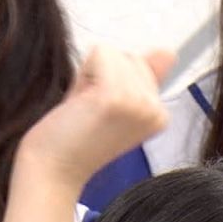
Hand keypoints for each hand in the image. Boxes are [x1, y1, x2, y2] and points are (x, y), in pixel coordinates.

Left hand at [18, 47, 172, 187]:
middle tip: (89, 108)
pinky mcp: (116, 97)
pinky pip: (101, 53)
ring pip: (114, 52)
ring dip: (90, 73)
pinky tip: (81, 101)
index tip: (99, 109)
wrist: (52, 169)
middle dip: (102, 74)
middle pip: (129, 55)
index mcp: (160, 114)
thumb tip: (169, 52)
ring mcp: (139, 104)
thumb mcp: (113, 100)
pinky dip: (84, 71)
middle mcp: (157, 110)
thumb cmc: (73, 136)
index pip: (139, 63)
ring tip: (84, 106)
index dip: (110, 79)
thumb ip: (142, 76)